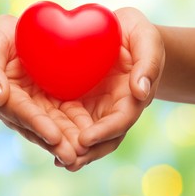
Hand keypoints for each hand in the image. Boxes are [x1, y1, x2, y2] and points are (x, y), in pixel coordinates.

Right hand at [0, 15, 90, 165]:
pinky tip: (92, 139)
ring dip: (69, 142)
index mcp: (6, 97)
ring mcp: (39, 108)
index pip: (22, 113)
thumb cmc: (0, 41)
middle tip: (74, 157)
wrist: (14, 42)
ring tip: (85, 154)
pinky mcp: (53, 105)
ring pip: (55, 128)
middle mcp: (23, 109)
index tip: (54, 137)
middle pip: (40, 128)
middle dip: (57, 143)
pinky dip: (78, 129)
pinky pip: (66, 118)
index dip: (38, 125)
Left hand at [57, 7, 164, 170]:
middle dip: (87, 152)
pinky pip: (71, 122)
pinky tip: (48, 140)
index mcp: (131, 97)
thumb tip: (140, 92)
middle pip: (103, 138)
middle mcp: (113, 109)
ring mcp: (96, 108)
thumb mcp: (145, 40)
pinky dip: (62, 133)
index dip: (104, 132)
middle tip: (66, 161)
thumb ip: (148, 63)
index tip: (85, 140)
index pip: (120, 121)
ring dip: (73, 149)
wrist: (118, 34)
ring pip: (86, 135)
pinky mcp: (80, 103)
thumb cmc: (135, 35)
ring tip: (57, 159)